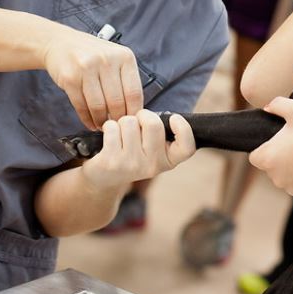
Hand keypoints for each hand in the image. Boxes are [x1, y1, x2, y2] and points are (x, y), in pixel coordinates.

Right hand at [43, 28, 143, 128]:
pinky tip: (90, 122)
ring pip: (98, 106)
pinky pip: (81, 105)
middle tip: (116, 127)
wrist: (61, 43)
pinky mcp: (70, 77)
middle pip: (117, 102)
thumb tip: (135, 112)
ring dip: (101, 121)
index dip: (134, 112)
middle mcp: (107, 60)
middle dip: (117, 119)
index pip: (134, 92)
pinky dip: (86, 119)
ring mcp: (87, 67)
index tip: (131, 122)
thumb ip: (126, 80)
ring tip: (102, 126)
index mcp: (124, 57)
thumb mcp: (115, 59)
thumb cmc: (92, 55)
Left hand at [80, 111, 196, 191]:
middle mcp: (152, 166)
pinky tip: (109, 139)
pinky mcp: (111, 162)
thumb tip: (169, 116)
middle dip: (143, 116)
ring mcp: (132, 165)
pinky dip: (109, 127)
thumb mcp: (153, 149)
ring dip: (123, 122)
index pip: (187, 147)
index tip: (174, 118)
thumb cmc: (133, 153)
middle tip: (137, 123)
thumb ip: (163, 134)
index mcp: (168, 161)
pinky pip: (112, 127)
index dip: (184, 129)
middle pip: (153, 124)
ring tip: (122, 135)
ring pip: (129, 122)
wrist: (105, 177)